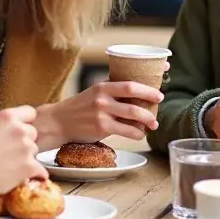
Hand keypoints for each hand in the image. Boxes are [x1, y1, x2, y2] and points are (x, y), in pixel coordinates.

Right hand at [0, 106, 44, 196]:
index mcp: (7, 117)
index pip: (29, 112)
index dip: (23, 121)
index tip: (15, 131)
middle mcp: (20, 131)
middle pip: (33, 133)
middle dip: (24, 140)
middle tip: (10, 150)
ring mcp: (27, 149)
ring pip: (35, 151)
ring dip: (27, 157)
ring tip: (12, 166)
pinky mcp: (30, 168)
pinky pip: (41, 170)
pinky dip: (36, 174)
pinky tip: (27, 177)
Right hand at [36, 81, 162, 147]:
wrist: (59, 121)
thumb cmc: (81, 106)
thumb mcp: (95, 92)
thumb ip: (113, 89)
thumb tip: (139, 88)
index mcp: (103, 86)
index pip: (130, 84)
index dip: (147, 88)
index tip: (159, 90)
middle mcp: (102, 99)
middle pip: (133, 102)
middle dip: (151, 104)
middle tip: (160, 105)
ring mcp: (101, 114)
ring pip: (132, 117)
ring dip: (147, 121)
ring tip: (153, 124)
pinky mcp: (101, 128)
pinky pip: (126, 131)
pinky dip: (136, 133)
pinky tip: (140, 134)